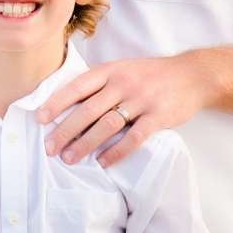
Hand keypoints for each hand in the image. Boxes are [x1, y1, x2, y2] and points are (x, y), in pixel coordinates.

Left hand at [37, 51, 209, 166]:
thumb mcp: (124, 69)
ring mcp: (142, 100)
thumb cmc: (151, 75)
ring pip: (106, 125)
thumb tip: (68, 105)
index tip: (40, 118)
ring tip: (69, 159)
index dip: (56, 102)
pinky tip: (103, 162)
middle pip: (87, 110)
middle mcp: (124, 83)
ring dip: (85, 145)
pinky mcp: (158, 116)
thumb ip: (100, 84)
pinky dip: (116, 152)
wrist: (193, 75)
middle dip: (65, 130)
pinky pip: (133, 138)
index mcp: (111, 70)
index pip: (77, 86)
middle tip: (49, 148)